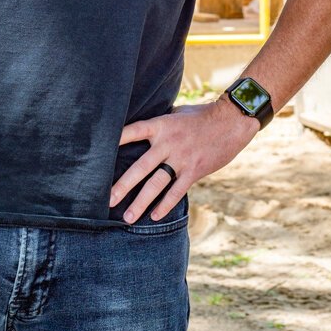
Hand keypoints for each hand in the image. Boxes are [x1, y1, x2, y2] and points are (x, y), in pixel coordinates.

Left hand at [109, 98, 259, 222]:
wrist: (232, 122)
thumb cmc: (203, 115)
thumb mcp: (178, 113)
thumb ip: (161, 124)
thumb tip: (144, 130)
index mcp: (161, 125)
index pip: (133, 132)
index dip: (116, 140)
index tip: (98, 154)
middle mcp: (168, 143)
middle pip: (140, 167)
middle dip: (123, 185)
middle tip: (107, 200)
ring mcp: (181, 158)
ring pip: (156, 184)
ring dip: (141, 202)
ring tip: (128, 217)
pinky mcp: (194, 171)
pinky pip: (177, 191)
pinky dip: (165, 205)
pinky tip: (155, 216)